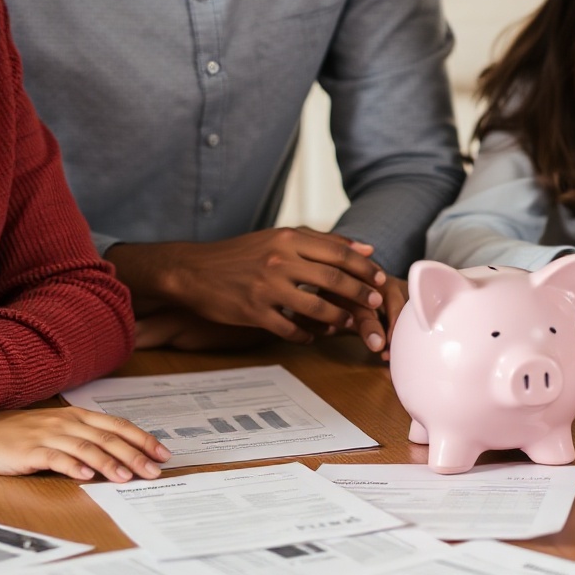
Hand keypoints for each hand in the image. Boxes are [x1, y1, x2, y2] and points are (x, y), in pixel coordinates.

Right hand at [0, 406, 169, 481]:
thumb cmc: (16, 434)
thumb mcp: (55, 430)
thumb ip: (83, 438)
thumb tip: (117, 455)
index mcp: (76, 416)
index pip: (117, 426)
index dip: (142, 439)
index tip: (163, 454)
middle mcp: (66, 422)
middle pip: (108, 438)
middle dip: (136, 455)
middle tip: (156, 471)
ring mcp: (46, 435)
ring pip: (86, 448)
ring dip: (110, 463)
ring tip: (128, 477)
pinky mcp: (27, 450)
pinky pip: (54, 457)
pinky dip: (73, 466)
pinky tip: (86, 477)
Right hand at [109, 230, 390, 348]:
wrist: (194, 270)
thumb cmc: (241, 254)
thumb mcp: (279, 238)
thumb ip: (321, 242)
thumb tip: (365, 247)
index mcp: (288, 239)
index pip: (338, 253)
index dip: (364, 268)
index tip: (380, 280)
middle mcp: (280, 261)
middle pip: (333, 279)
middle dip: (359, 294)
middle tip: (374, 304)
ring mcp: (266, 288)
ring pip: (315, 307)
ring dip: (338, 318)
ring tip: (349, 323)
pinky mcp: (254, 311)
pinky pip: (289, 329)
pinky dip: (307, 335)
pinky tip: (314, 337)